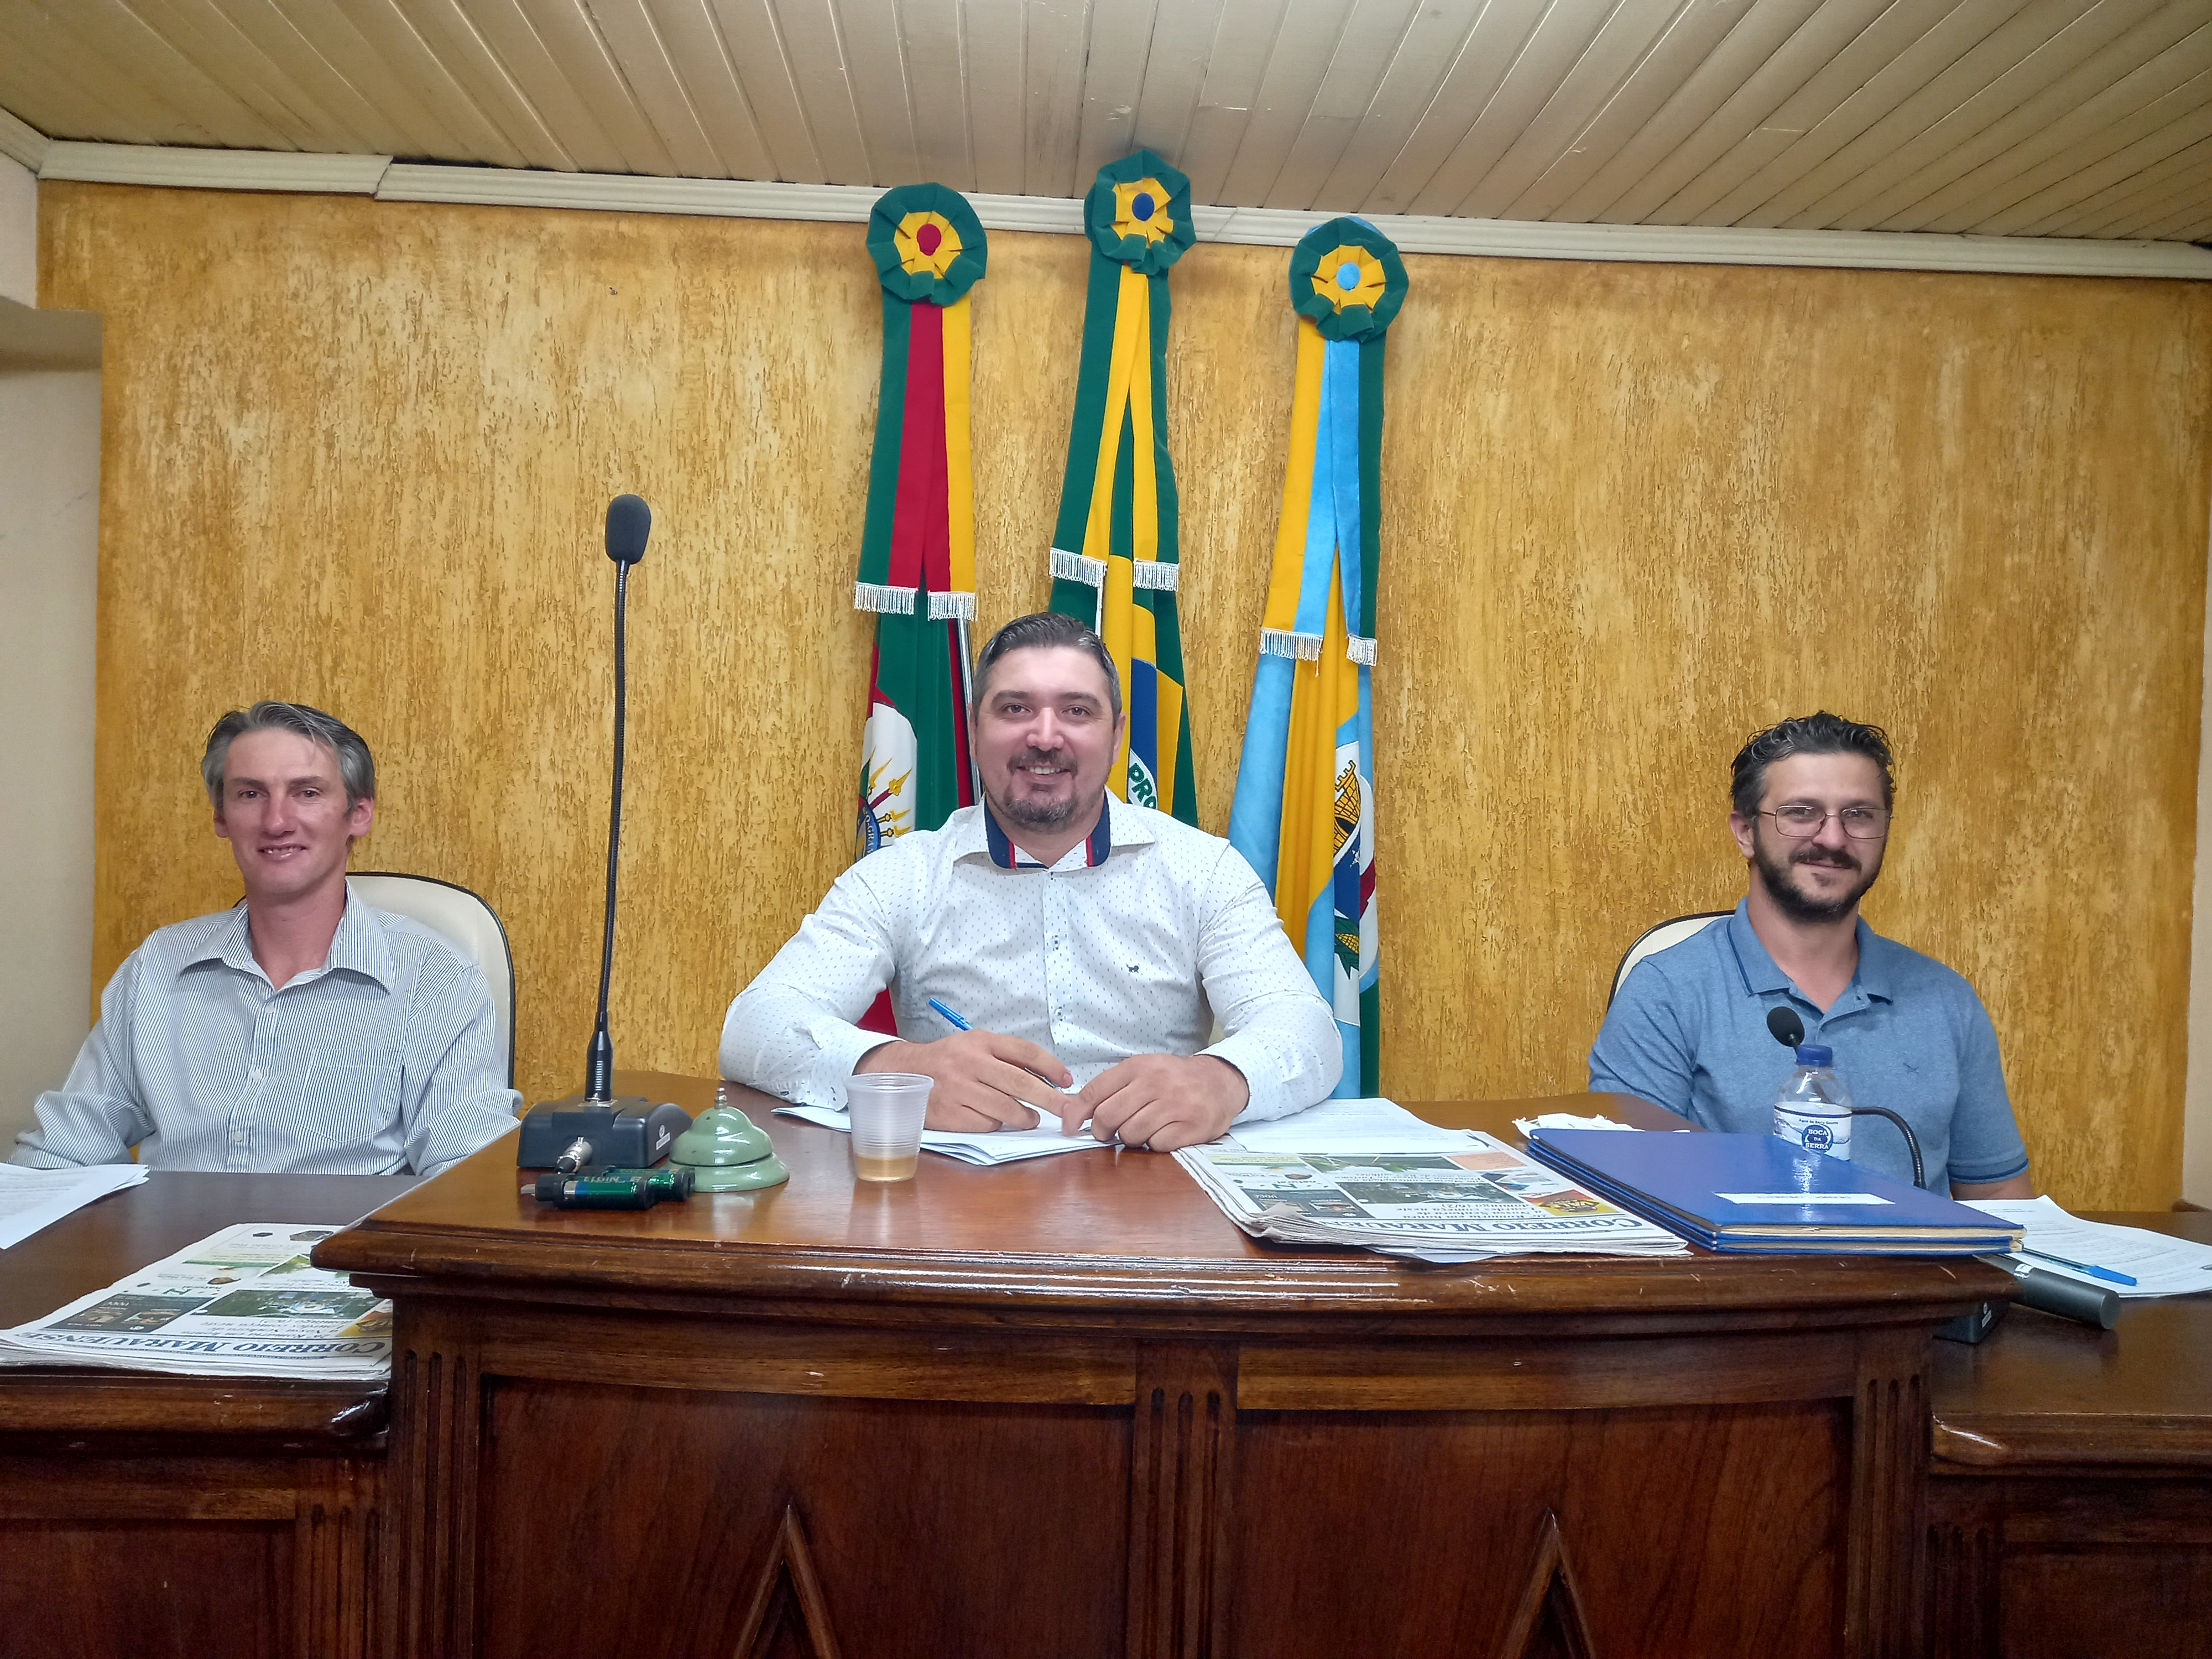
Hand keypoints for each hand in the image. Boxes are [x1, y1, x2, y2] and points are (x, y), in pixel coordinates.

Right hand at [856, 1031, 1071, 1132]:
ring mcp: (958, 1089)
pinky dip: (996, 1124)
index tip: (1067, 1080)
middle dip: (1050, 1099)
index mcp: (979, 1041)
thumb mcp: (974, 1045)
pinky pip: (987, 1124)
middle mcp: (969, 1063)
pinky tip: (993, 1118)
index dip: (1051, 1067)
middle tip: (1067, 1110)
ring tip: (1030, 1117)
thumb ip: (1006, 1056)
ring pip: (1007, 1109)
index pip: (1024, 1052)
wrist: (901, 1074)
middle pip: (1020, 1083)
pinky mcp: (950, 1113)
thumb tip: (1048, 1077)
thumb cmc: (948, 1061)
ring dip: (1025, 1117)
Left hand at [1070, 1053, 1248, 1151]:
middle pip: (1108, 1116)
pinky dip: (1155, 1145)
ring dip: (1130, 1139)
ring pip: (1131, 1133)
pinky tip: (1162, 1134)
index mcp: (1138, 1066)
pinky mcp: (1192, 1126)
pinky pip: (1158, 1145)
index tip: (1069, 1128)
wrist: (1220, 1081)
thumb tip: (1071, 1112)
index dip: (1076, 1114)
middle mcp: (1156, 1082)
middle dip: (1102, 1132)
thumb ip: (1109, 1088)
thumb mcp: (1142, 1071)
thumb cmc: (1173, 1079)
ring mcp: (1176, 1104)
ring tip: (1140, 1131)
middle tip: (1107, 1134)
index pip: (1095, 1091)